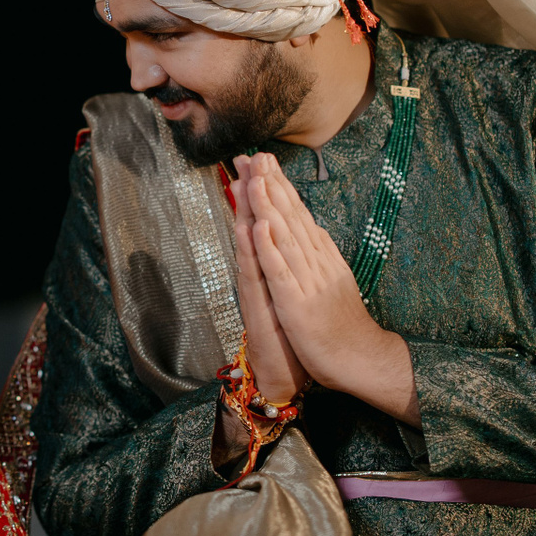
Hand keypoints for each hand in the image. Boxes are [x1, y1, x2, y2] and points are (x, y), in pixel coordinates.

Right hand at [229, 167, 309, 404]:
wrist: (283, 378)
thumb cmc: (291, 337)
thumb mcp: (290, 296)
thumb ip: (286, 267)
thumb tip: (290, 241)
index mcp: (270, 270)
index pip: (265, 225)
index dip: (263, 193)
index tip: (262, 161)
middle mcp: (258, 277)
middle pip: (251, 228)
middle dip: (251, 192)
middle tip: (246, 157)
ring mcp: (257, 292)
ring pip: (249, 246)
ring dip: (246, 212)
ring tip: (244, 180)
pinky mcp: (260, 310)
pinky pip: (255, 276)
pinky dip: (253, 252)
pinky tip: (250, 229)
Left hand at [241, 153, 418, 424]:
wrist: (362, 359)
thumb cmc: (343, 323)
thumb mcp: (332, 279)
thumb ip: (319, 253)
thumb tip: (310, 226)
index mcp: (322, 256)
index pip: (298, 213)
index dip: (279, 185)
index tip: (264, 159)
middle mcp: (316, 262)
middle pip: (291, 217)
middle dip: (271, 184)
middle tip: (255, 154)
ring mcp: (308, 282)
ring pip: (285, 237)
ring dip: (269, 206)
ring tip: (255, 178)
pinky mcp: (297, 304)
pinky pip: (281, 273)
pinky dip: (270, 249)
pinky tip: (259, 227)